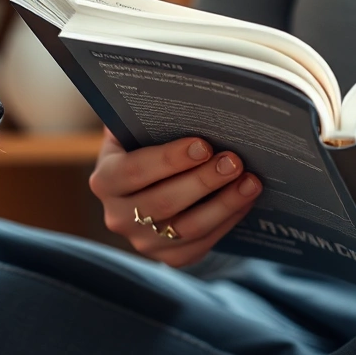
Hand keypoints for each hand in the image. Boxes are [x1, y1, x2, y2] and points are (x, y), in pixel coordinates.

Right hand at [90, 129, 262, 266]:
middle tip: (234, 161)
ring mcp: (141, 242)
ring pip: (187, 229)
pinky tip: (245, 200)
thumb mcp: (137, 129)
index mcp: (105, 180)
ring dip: (223, 204)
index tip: (203, 145)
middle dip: (203, 181)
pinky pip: (200, 245)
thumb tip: (184, 96)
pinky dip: (226, 222)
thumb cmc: (147, 146)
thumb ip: (149, 116)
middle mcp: (117, 216)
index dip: (169, 159)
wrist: (146, 184)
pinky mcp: (167, 258)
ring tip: (250, 181)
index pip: (134, 171)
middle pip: (163, 203)